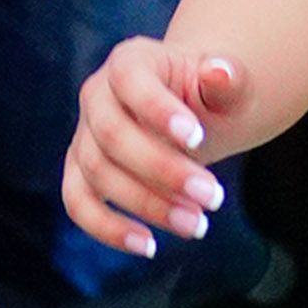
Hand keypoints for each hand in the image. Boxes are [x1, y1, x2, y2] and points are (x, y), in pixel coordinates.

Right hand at [62, 39, 242, 257]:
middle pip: (113, 136)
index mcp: (130, 60)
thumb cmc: (210, 96)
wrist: (191, 113)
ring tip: (197, 224)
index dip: (159, 111)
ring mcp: (82, 136)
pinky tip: (148, 246)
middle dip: (164, 170)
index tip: (200, 138)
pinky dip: (108, 229)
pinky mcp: (78, 173)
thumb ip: (228, 80)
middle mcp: (96, 95)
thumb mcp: (227, 86)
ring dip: (146, 204)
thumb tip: (220, 71)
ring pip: (98, 174)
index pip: (132, 82)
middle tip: (213, 197)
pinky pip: (79, 204)